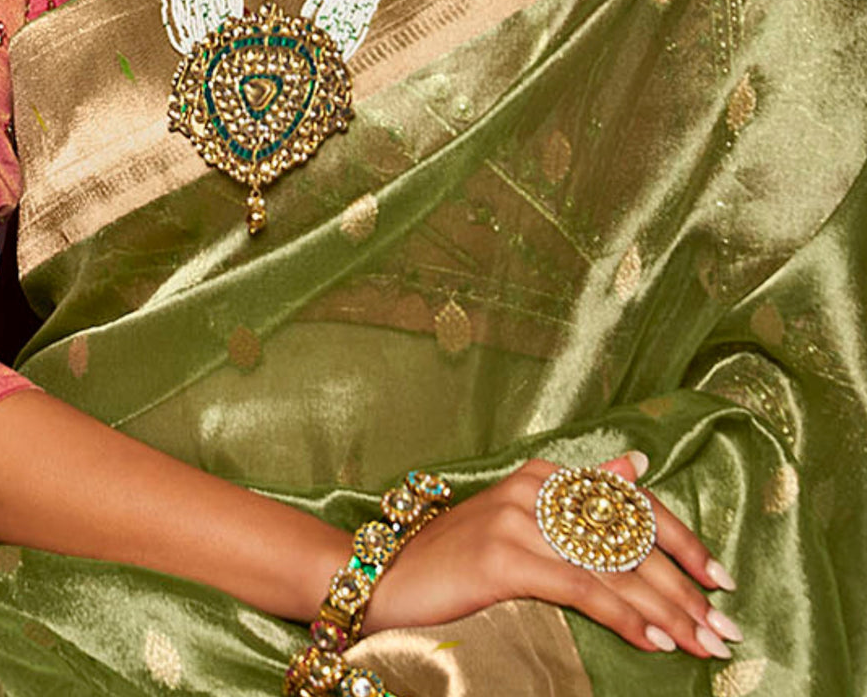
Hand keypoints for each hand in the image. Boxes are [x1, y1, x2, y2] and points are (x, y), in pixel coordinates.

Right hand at [362, 453, 740, 659]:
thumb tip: (637, 463)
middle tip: (726, 628)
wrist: (380, 578)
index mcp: (544, 475)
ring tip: (704, 643)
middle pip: (630, 537)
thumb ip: (578, 494)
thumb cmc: (454, 560)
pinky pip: (581, 588)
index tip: (723, 578)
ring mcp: (517, 519)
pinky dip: (625, 616)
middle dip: (686, 586)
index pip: (631, 503)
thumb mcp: (520, 519)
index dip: (683, 540)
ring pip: (613, 566)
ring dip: (668, 609)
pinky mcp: (502, 556)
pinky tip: (656, 640)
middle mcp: (534, 487)